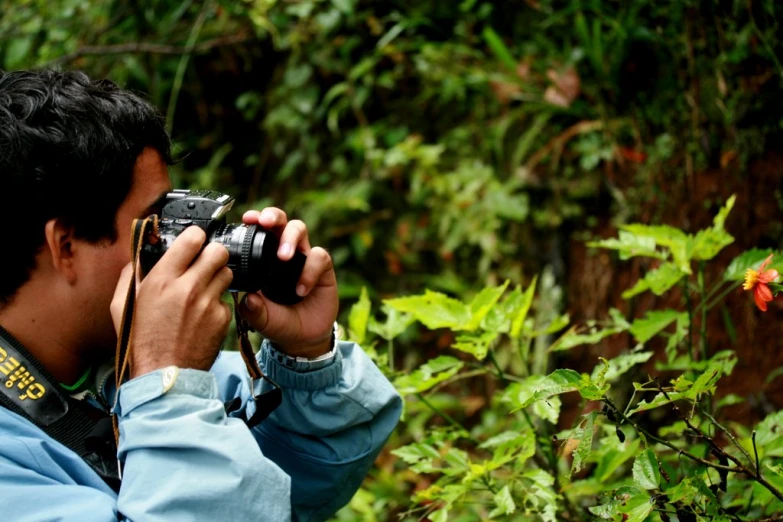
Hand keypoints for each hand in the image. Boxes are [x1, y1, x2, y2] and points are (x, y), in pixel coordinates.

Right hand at [110, 226, 233, 376]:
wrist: (163, 375)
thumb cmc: (140, 340)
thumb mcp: (123, 304)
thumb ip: (131, 274)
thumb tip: (140, 255)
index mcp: (162, 280)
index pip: (192, 239)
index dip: (196, 236)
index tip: (195, 240)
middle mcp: (188, 287)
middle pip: (218, 252)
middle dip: (214, 254)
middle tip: (206, 262)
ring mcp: (208, 303)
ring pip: (227, 274)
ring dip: (218, 277)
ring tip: (205, 289)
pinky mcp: (222, 318)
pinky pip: (227, 300)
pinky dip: (218, 304)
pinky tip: (205, 315)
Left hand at [238, 208, 337, 358]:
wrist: (303, 338)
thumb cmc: (278, 322)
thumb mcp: (260, 318)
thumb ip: (252, 309)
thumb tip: (247, 298)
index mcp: (263, 257)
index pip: (258, 232)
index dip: (254, 221)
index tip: (247, 219)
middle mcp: (283, 252)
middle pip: (280, 220)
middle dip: (273, 216)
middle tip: (265, 223)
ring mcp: (303, 257)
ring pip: (299, 229)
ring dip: (290, 238)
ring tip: (284, 257)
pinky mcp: (322, 268)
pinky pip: (318, 256)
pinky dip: (309, 270)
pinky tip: (301, 289)